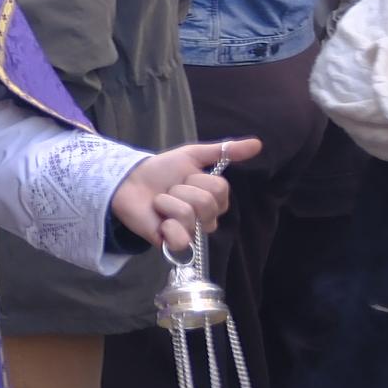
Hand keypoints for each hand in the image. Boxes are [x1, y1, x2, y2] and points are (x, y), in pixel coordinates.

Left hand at [115, 138, 256, 252]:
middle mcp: (205, 219)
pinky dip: (168, 227)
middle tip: (169, 190)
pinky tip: (159, 221)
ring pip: (190, 215)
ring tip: (159, 202)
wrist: (129, 181)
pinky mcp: (171, 244)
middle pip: (207, 202)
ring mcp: (189, 232)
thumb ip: (224, 151)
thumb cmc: (162, 171)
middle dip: (182, 189)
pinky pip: (181, 240)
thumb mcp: (193, 156)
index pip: (220, 189)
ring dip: (168, 201)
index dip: (198, 179)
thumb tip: (258, 143)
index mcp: (214, 200)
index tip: (184, 177)